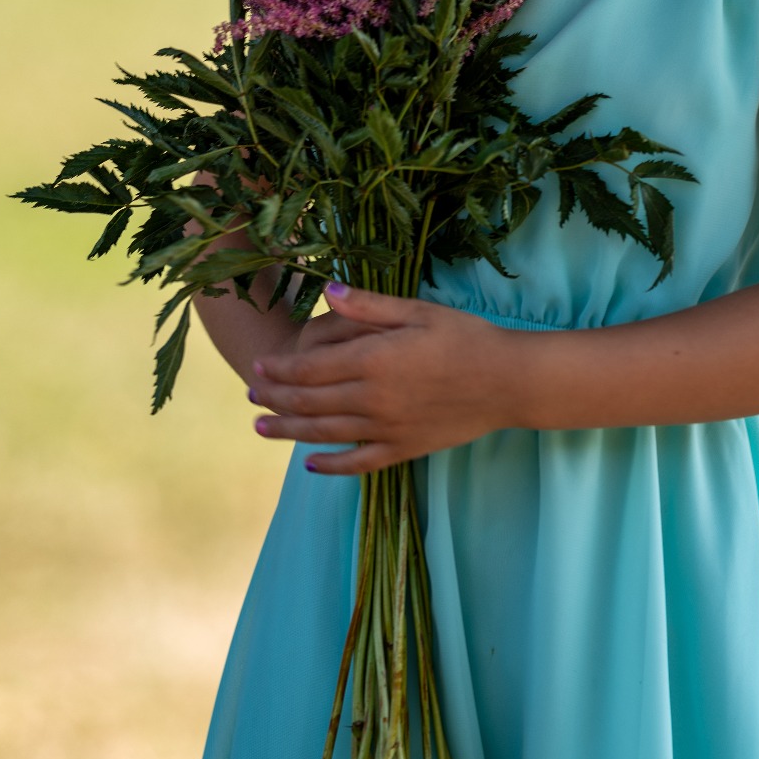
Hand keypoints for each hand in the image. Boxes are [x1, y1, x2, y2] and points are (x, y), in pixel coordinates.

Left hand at [248, 283, 517, 473]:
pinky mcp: (403, 449)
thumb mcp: (419, 310)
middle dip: (274, 397)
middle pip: (309, 401)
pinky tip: (310, 465)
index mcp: (373, 360)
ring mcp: (386, 428)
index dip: (279, 368)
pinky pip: (359, 462)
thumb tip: (327, 292)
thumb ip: (370, 306)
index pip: (309, 368)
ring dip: (287, 430)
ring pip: (324, 433)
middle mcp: (372, 398)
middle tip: (250, 394)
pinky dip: (331, 466)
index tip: (258, 365)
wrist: (508, 381)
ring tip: (260, 427)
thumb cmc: (466, 337)